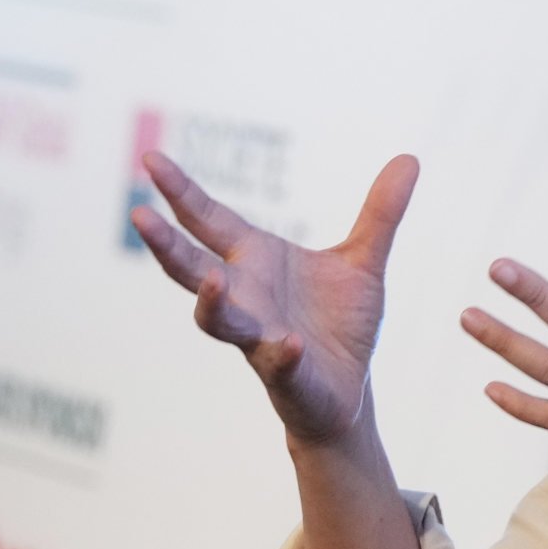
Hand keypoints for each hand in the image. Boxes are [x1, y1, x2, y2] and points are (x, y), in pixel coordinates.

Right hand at [131, 151, 418, 445]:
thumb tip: (409, 158)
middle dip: (166, 245)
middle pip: (193, 269)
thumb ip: (381, 213)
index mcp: (256, 261)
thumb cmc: (341, 324)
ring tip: (212, 284)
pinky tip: (288, 344)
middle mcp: (245, 296)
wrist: (349, 390)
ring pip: (219, 321)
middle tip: (138, 216)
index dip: (180, 192)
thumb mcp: (365, 261)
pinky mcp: (285, 373)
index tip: (151, 160)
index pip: (208, 221)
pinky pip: (277, 362)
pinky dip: (280, 353)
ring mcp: (258, 336)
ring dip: (212, 304)